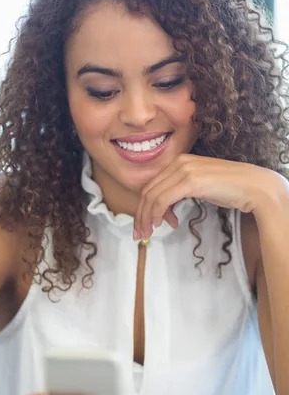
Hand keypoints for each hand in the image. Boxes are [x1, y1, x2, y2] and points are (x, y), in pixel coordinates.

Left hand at [134, 154, 282, 238]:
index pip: (152, 185)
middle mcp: (179, 162)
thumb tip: (165, 210)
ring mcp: (184, 170)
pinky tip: (162, 224)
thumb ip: (180, 192)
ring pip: (152, 196)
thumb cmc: (230, 189)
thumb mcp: (199, 187)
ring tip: (147, 233)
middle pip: (148, 191)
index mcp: (180, 161)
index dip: (145, 206)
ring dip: (146, 217)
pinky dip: (157, 214)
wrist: (253, 186)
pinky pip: (163, 199)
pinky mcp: (190, 181)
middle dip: (141, 214)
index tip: (146, 223)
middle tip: (139, 232)